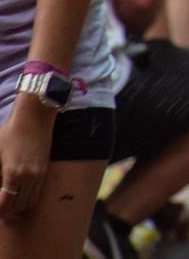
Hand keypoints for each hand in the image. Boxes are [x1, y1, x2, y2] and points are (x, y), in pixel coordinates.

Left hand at [0, 103, 52, 219]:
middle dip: (4, 211)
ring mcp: (39, 175)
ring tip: (4, 202)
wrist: (35, 117)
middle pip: (16, 208)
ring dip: (15, 207)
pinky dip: (25, 200)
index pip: (4, 206)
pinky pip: (36, 195)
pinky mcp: (44, 171)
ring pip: (28, 204)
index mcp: (13, 174)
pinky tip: (15, 193)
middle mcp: (29, 177)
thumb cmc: (9, 133)